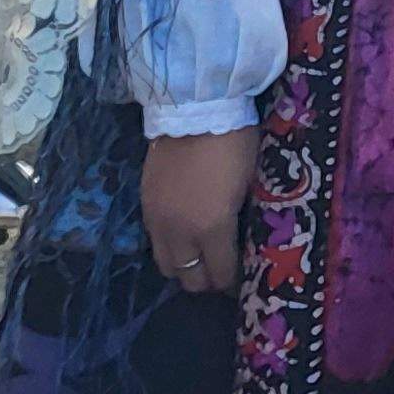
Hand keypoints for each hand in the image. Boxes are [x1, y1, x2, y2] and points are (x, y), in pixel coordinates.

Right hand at [140, 128, 256, 294]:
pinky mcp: (144, 206)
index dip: (232, 282)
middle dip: (207, 280)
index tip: (241, 280)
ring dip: (184, 267)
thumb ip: (238, 220)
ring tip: (199, 258)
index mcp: (212, 228)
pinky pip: (154, 242)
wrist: (193, 111)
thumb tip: (238, 241)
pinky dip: (169, 247)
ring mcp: (157, 220)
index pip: (220, 273)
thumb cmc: (233, 144)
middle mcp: (180, 232)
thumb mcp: (249, 184)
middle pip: (189, 278)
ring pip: (167, 265)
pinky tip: (182, 237)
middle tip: (220, 271)